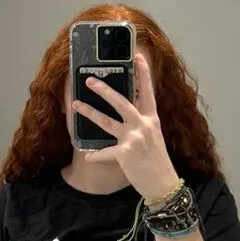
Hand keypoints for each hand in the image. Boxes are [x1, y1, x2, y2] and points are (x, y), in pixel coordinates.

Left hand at [71, 53, 179, 201]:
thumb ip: (142, 123)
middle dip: (104, 90)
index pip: (147, 91)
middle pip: (121, 102)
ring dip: (90, 112)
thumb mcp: (154, 137)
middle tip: (90, 80)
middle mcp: (143, 125)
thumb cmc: (157, 161)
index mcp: (152, 119)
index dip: (143, 73)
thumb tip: (129, 111)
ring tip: (76, 105)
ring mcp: (134, 139)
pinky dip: (96, 155)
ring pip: (107, 122)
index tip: (137, 56)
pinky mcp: (125, 154)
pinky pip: (105, 152)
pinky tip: (88, 156)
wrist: (163, 184)